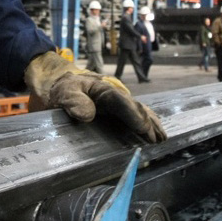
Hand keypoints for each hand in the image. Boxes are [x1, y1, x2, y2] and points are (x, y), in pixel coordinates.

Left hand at [24, 52, 165, 142]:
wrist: (59, 81)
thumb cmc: (62, 87)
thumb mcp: (64, 92)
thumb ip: (74, 101)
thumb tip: (88, 115)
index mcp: (104, 90)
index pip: (123, 104)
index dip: (135, 117)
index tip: (145, 131)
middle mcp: (115, 95)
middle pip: (136, 108)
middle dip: (148, 123)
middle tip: (159, 140)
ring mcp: (116, 101)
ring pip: (138, 111)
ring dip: (151, 123)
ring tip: (162, 136)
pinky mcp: (115, 108)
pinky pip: (133, 114)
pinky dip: (145, 121)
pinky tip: (151, 130)